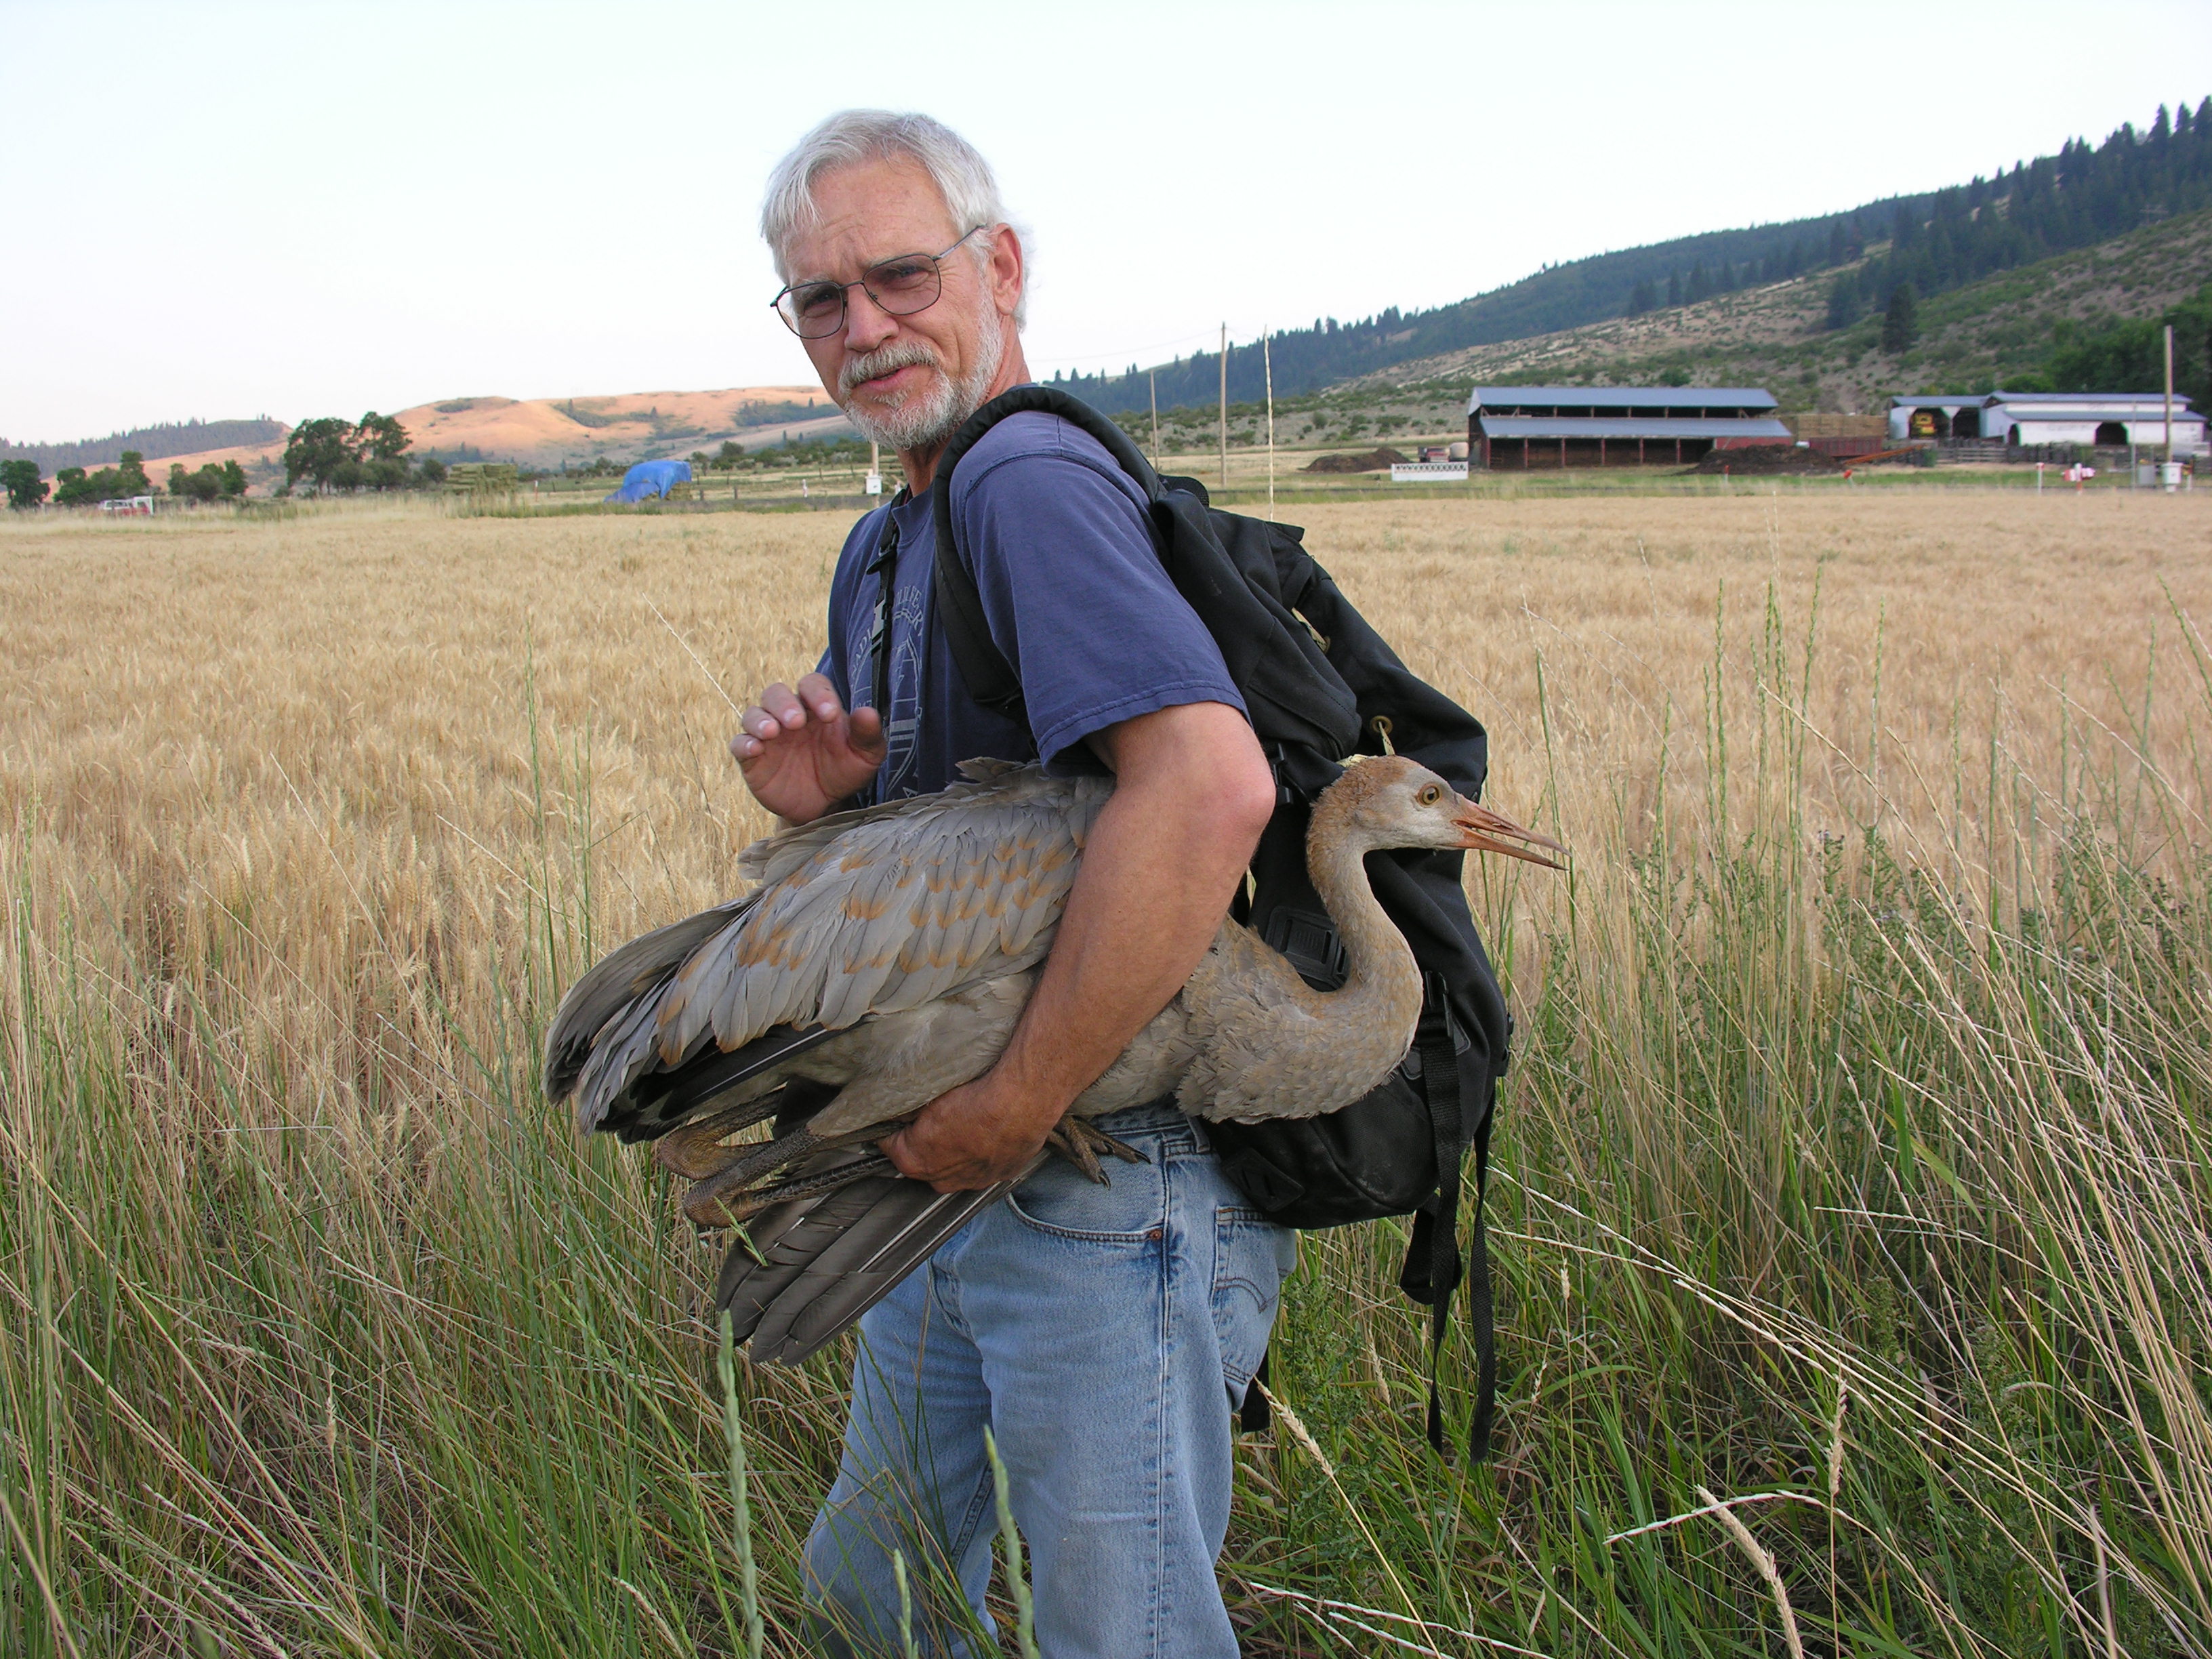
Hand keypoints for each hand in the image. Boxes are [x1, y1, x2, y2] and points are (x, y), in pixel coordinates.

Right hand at [730, 672, 885, 823]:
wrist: (825, 805)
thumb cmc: (844, 771)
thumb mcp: (864, 755)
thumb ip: (868, 733)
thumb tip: (868, 712)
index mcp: (816, 707)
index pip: (812, 685)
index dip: (818, 693)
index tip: (830, 714)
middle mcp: (789, 715)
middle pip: (776, 693)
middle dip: (784, 704)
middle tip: (796, 722)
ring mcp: (768, 736)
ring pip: (753, 714)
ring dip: (760, 720)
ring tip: (772, 732)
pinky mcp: (752, 758)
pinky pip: (739, 744)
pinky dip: (744, 743)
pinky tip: (755, 749)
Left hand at [880, 1072, 1059, 1191]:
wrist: (1019, 1102)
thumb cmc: (974, 1098)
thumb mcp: (927, 1096)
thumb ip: (907, 1108)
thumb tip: (898, 1109)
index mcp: (914, 1161)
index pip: (889, 1145)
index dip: (893, 1128)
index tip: (899, 1116)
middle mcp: (941, 1180)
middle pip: (923, 1159)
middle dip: (924, 1141)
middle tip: (935, 1115)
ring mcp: (972, 1181)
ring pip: (954, 1166)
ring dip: (955, 1149)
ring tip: (966, 1121)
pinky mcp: (999, 1175)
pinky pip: (983, 1165)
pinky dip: (982, 1150)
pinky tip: (987, 1130)